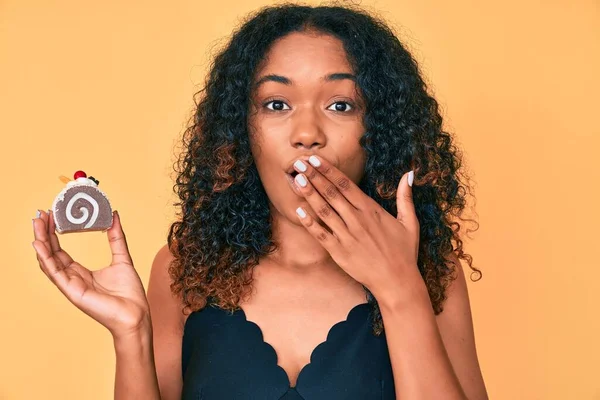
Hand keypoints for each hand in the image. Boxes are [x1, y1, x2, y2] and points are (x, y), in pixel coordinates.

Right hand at [32, 210, 150, 338]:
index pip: (60, 252)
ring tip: (37, 223)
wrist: (136, 313)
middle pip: (51, 255)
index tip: (51, 217)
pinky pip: (55, 273)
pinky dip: (45, 258)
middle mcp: (72, 279)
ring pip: (49, 262)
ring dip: (41, 242)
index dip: (54, 235)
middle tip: (39, 215)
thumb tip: (114, 216)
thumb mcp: (122, 258)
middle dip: (44, 235)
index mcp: (81, 273)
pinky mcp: (72, 292)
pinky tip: (39, 244)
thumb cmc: (129, 293)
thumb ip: (116, 238)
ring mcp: (70, 286)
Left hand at [291, 155, 423, 301]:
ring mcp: (347, 236)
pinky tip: (298, 211)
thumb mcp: (410, 222)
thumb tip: (409, 173)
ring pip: (324, 211)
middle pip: (331, 193)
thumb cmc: (404, 252)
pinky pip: (321, 234)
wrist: (397, 282)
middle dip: (314, 176)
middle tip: (298, 163)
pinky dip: (309, 223)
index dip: (329, 170)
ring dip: (309, 194)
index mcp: (371, 210)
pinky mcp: (339, 252)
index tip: (315, 159)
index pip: (346, 185)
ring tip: (295, 179)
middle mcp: (357, 220)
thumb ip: (405, 197)